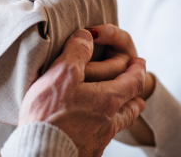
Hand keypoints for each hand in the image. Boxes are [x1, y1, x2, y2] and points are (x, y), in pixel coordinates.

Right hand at [18, 29, 146, 156]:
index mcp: (108, 99)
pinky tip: (97, 128)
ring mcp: (100, 138)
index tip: (139, 62)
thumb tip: (87, 36)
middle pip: (131, 104)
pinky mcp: (88, 151)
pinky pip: (104, 136)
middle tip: (136, 83)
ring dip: (126, 111)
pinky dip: (107, 127)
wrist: (41, 152)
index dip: (137, 69)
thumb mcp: (62, 74)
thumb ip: (77, 52)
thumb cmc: (50, 114)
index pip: (133, 81)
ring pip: (120, 122)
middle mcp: (109, 121)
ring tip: (127, 107)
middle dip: (134, 91)